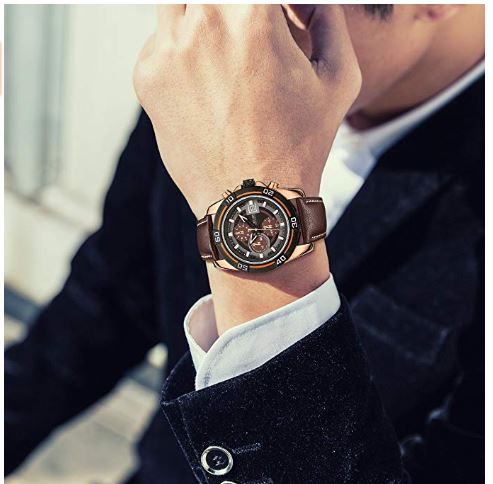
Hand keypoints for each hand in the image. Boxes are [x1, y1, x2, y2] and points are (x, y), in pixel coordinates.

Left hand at [134, 5, 360, 218]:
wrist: (252, 201)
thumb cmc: (299, 145)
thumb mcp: (339, 77)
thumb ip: (328, 16)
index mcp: (253, 12)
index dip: (269, 6)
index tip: (273, 20)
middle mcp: (203, 22)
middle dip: (234, 9)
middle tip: (248, 37)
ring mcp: (168, 50)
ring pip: (178, 3)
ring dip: (202, 15)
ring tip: (226, 52)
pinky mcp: (147, 78)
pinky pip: (160, 40)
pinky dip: (181, 48)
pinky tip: (206, 84)